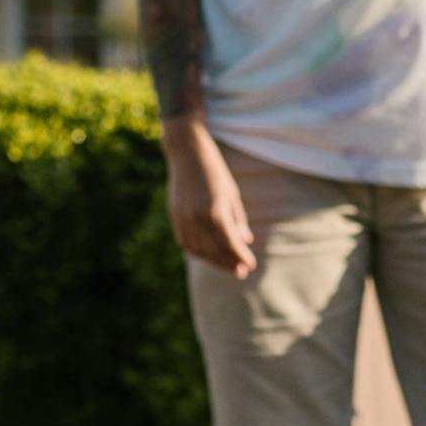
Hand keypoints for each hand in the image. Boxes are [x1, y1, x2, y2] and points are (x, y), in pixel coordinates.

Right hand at [163, 122, 257, 278]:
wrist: (187, 153)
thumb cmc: (215, 172)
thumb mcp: (232, 195)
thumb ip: (238, 221)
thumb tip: (245, 242)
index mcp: (215, 212)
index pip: (230, 244)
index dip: (241, 257)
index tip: (251, 265)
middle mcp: (197, 219)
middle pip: (214, 251)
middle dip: (229, 263)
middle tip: (242, 272)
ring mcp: (183, 219)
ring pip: (198, 250)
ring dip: (213, 261)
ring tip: (227, 265)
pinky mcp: (174, 217)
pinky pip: (185, 243)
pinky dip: (197, 252)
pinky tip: (208, 255)